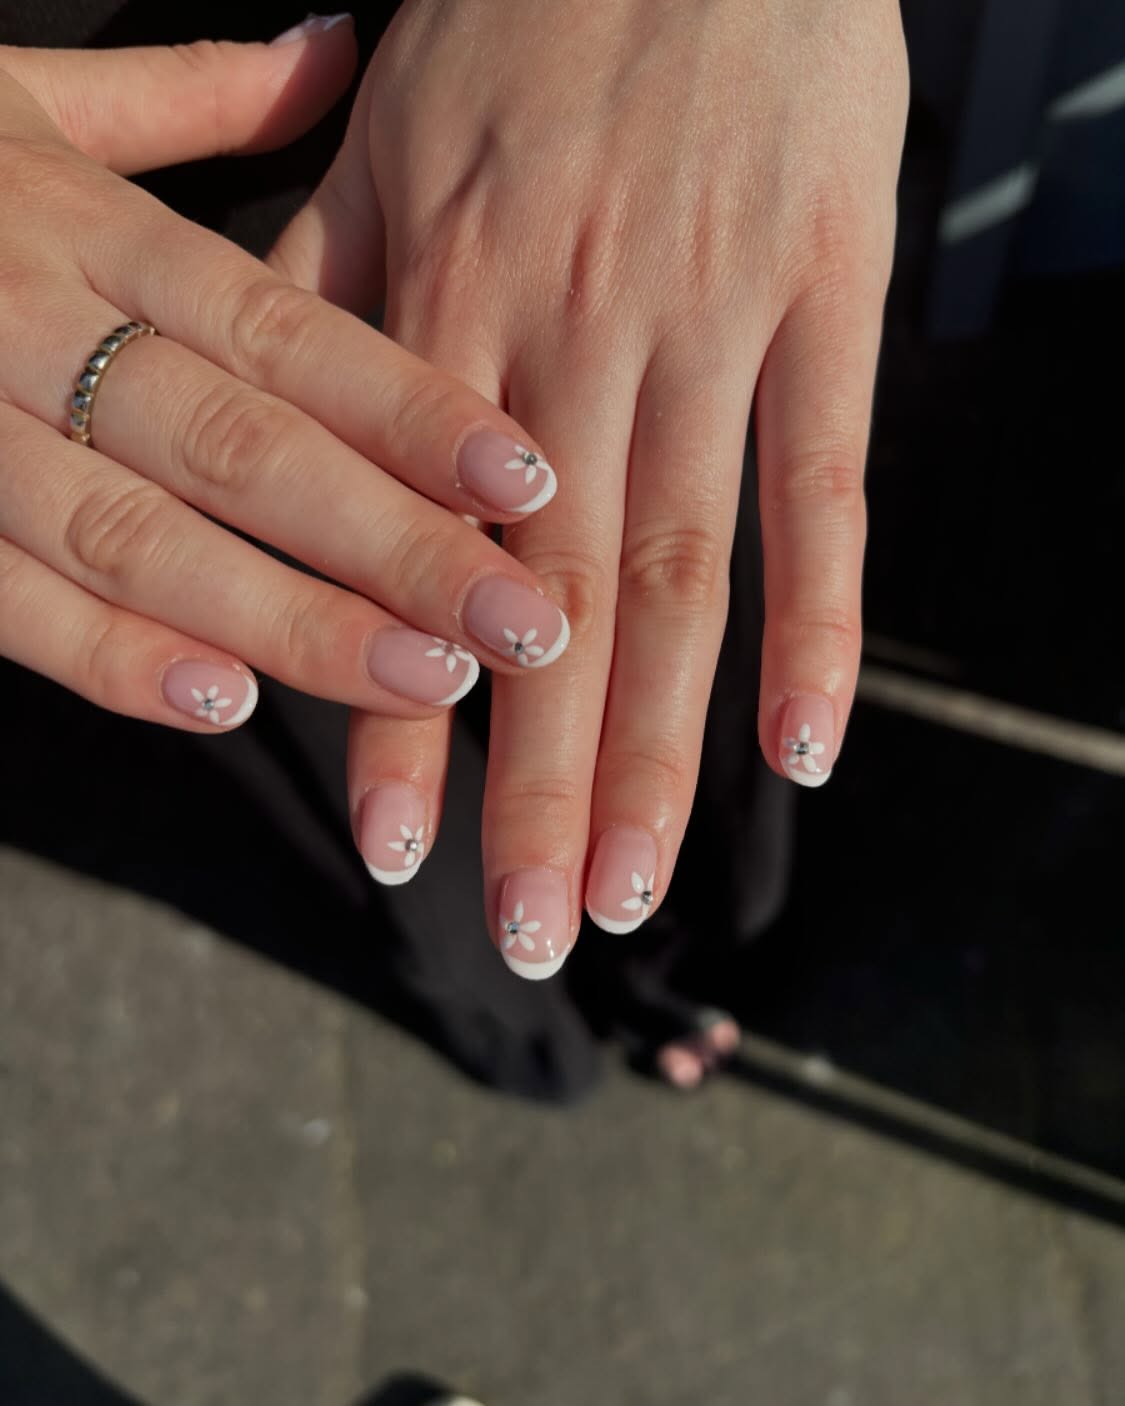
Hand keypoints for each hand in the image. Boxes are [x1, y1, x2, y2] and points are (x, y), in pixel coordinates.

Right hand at [0, 22, 569, 735]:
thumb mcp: (34, 106)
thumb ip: (193, 97)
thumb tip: (337, 44)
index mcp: (87, 229)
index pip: (284, 331)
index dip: (409, 412)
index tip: (526, 480)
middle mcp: (32, 327)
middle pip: (241, 449)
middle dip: (392, 547)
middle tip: (520, 622)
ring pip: (144, 539)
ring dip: (292, 622)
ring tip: (422, 681)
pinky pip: (11, 599)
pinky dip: (113, 658)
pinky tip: (224, 704)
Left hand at [272, 0, 907, 963]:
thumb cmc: (527, 18)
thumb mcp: (381, 142)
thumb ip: (319, 295)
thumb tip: (263, 437)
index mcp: (450, 312)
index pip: (415, 566)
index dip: (402, 719)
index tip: (394, 857)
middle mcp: (573, 345)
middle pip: (554, 614)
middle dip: (537, 791)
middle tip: (527, 938)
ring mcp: (711, 328)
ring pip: (678, 579)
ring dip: (661, 752)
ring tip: (636, 892)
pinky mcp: (829, 301)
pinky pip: (826, 485)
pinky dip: (824, 622)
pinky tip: (808, 746)